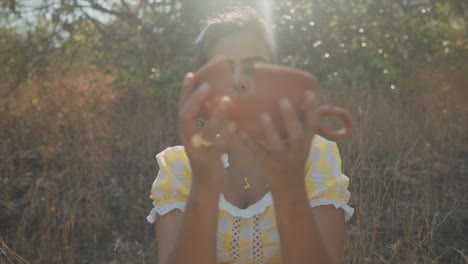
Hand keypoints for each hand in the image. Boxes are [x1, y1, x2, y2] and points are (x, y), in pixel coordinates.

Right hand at [178, 72, 235, 189]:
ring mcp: (197, 151)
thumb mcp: (205, 138)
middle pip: (185, 116)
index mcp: (186, 132)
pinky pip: (217, 147)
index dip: (185, 92)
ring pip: (204, 132)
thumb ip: (207, 122)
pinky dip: (226, 135)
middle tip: (208, 85)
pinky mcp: (210, 162)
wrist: (207, 187)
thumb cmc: (210, 157)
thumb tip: (219, 99)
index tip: (191, 74)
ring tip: (227, 100)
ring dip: (216, 115)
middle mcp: (188, 140)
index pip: (182, 108)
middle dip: (195, 99)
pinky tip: (235, 125)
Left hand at [239, 90, 318, 192]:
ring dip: (270, 130)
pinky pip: (257, 152)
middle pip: (296, 134)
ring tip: (263, 115)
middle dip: (291, 118)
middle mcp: (296, 151)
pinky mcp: (267, 164)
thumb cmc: (294, 158)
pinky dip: (248, 142)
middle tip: (284, 100)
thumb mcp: (303, 145)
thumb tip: (297, 100)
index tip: (308, 93)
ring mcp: (281, 159)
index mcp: (306, 143)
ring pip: (276, 145)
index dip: (312, 109)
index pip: (313, 125)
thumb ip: (300, 126)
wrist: (289, 187)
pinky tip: (240, 131)